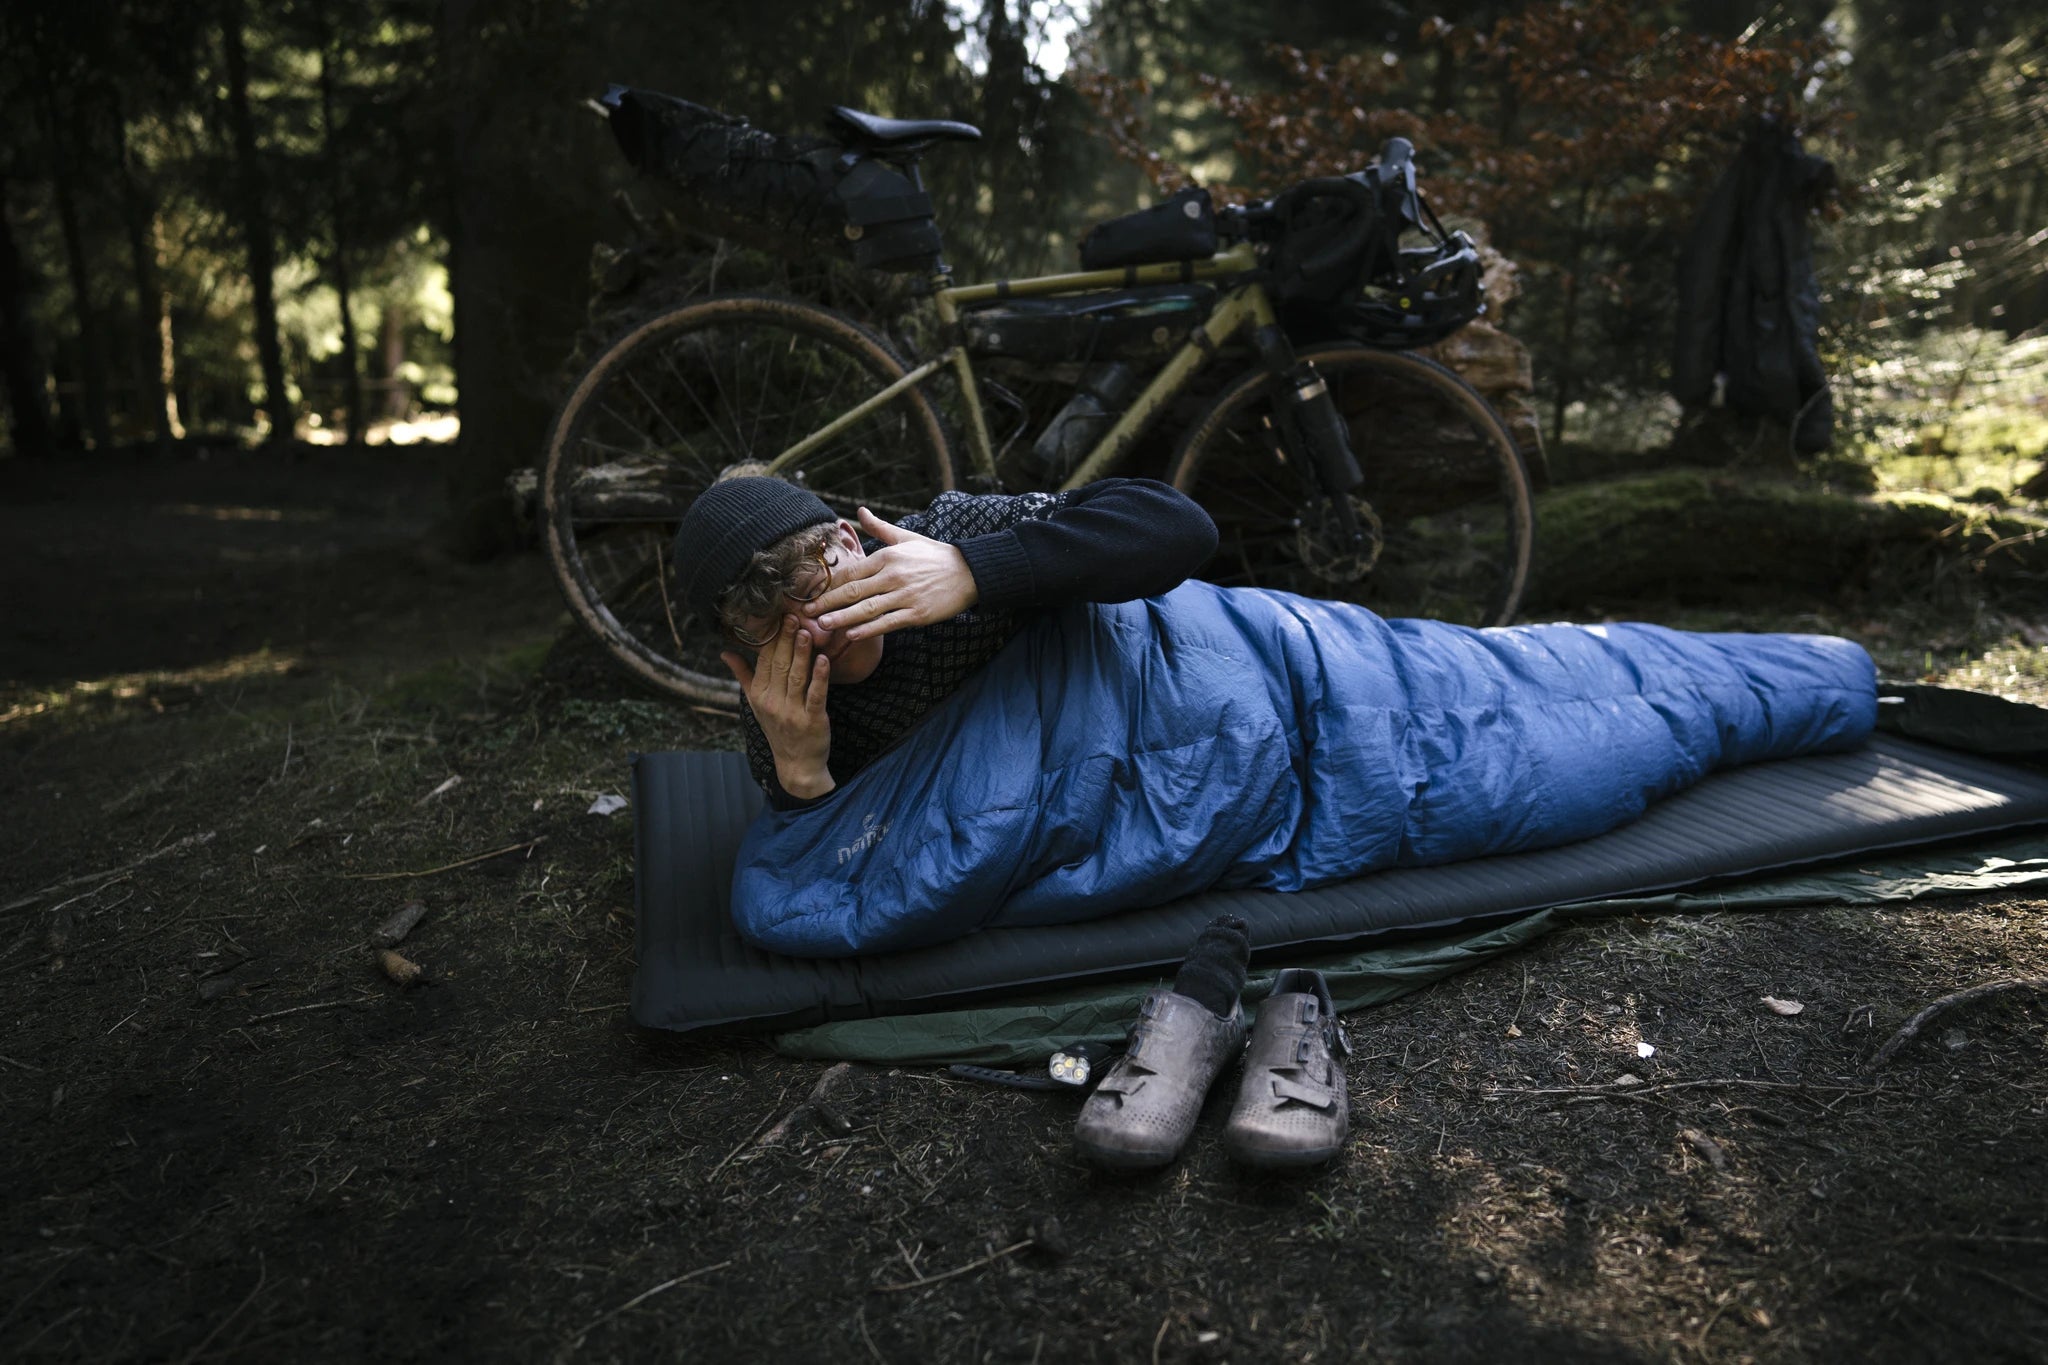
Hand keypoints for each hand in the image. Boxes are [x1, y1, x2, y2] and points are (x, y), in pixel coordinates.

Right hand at [721, 616, 833, 798]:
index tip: (777, 615)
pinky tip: (824, 659)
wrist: (797, 764)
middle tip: (792, 615)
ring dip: (801, 653)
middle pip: (779, 665)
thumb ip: (743, 675)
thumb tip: (724, 652)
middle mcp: (772, 702)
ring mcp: (792, 712)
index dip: (771, 637)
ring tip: (806, 631)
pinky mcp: (813, 720)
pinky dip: (820, 676)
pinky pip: (816, 694)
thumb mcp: (756, 703)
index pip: (764, 660)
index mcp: (759, 694)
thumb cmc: (778, 729)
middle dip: (786, 640)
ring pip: (796, 677)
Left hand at [805, 507, 977, 640]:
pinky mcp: (917, 614)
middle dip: (826, 603)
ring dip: (841, 618)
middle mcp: (893, 576)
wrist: (969, 572)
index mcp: (887, 557)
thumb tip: (860, 511)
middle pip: (853, 591)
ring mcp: (905, 596)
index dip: (829, 585)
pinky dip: (868, 629)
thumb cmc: (935, 555)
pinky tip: (852, 635)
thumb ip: (880, 528)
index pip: (852, 572)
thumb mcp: (906, 537)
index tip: (812, 594)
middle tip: (805, 613)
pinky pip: (887, 623)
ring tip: (822, 625)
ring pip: (866, 609)